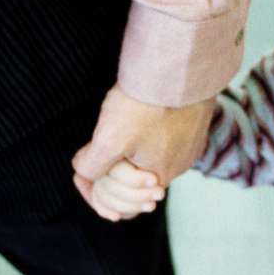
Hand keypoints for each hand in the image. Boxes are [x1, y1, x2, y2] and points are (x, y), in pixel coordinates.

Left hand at [72, 84, 213, 217]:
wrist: (180, 68)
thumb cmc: (145, 103)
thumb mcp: (109, 138)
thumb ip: (92, 165)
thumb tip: (84, 173)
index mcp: (157, 178)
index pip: (123, 206)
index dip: (96, 193)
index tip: (81, 176)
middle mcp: (177, 169)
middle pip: (136, 189)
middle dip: (111, 182)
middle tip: (92, 167)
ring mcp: (188, 149)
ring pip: (150, 165)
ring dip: (127, 162)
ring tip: (113, 146)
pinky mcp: (193, 129)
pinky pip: (165, 146)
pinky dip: (147, 144)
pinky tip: (136, 129)